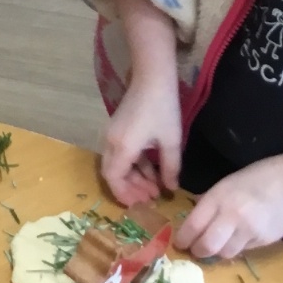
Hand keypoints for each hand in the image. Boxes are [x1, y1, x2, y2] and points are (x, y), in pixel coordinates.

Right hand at [100, 71, 181, 205]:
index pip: (114, 179)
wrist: (152, 78)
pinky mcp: (118, 128)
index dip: (125, 194)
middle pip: (113, 173)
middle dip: (130, 188)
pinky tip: (152, 169)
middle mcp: (111, 142)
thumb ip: (170, 168)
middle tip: (150, 198)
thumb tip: (171, 188)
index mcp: (122, 147)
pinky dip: (134, 164)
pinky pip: (121, 153)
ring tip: (154, 187)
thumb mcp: (171, 141)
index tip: (142, 204)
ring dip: (133, 177)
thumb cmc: (162, 109)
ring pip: (117, 164)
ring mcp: (113, 134)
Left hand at [177, 155, 282, 259]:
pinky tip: (237, 239)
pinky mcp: (264, 241)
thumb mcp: (226, 183)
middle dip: (198, 251)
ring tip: (217, 245)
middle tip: (196, 250)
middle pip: (207, 246)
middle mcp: (232, 216)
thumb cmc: (257, 178)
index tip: (179, 243)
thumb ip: (210, 202)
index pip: (193, 225)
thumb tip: (193, 220)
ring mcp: (249, 230)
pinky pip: (243, 250)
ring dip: (218, 252)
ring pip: (225, 253)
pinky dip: (236, 248)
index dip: (183, 239)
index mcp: (218, 197)